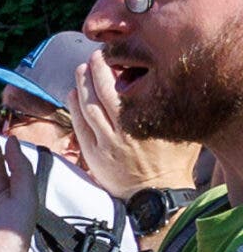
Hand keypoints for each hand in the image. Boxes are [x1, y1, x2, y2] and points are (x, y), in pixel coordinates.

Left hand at [67, 51, 203, 203]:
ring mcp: (106, 143)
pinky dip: (74, 108)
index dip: (113, 70)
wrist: (155, 194)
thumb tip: (163, 83)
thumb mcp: (178, 131)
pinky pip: (80, 126)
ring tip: (80, 70)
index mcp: (146, 121)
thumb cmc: (172, 161)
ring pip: (88, 108)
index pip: (125, 88)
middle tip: (93, 57)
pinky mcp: (94, 155)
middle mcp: (124, 130)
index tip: (111, 56)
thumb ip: (168, 108)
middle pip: (103, 93)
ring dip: (82, 86)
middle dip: (96, 71)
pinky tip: (73, 94)